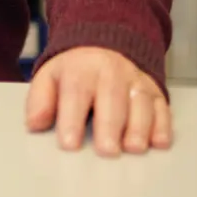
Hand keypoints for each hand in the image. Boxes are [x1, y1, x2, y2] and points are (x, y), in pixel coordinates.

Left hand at [26, 47, 171, 155]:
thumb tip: (34, 124)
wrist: (105, 45)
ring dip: (139, 127)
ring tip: (133, 149)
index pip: (75, 93)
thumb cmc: (74, 71)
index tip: (69, 144)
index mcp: (80, 69)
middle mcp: (111, 72)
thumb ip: (40, 100)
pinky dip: (162, 125)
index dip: (72, 119)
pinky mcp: (155, 91)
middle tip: (107, 151)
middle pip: (112, 98)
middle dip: (110, 126)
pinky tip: (159, 142)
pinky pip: (162, 107)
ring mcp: (135, 81)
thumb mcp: (49, 77)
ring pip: (140, 102)